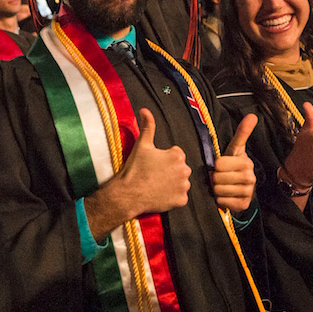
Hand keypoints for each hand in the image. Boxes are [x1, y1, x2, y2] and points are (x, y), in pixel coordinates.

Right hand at [85, 109, 190, 240]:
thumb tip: (145, 110)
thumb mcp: (142, 145)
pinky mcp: (181, 201)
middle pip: (180, 168)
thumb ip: (147, 126)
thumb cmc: (135, 169)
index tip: (154, 164)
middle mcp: (185, 170)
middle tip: (154, 174)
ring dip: (173, 183)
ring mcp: (183, 187)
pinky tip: (160, 194)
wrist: (128, 194)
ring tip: (157, 184)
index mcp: (177, 156)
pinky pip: (180, 197)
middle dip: (171, 170)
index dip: (164, 159)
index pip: (176, 154)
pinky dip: (173, 197)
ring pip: (181, 182)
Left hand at [211, 114, 256, 213]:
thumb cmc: (233, 165)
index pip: (218, 164)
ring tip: (222, 186)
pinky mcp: (243, 204)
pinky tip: (225, 195)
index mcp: (247, 163)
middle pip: (218, 178)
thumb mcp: (235, 149)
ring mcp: (248, 192)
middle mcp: (250, 178)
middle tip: (220, 177)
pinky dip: (220, 200)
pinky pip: (223, 202)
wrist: (241, 187)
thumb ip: (242, 133)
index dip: (216, 166)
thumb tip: (252, 116)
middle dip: (215, 178)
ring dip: (216, 189)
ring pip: (219, 190)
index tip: (221, 166)